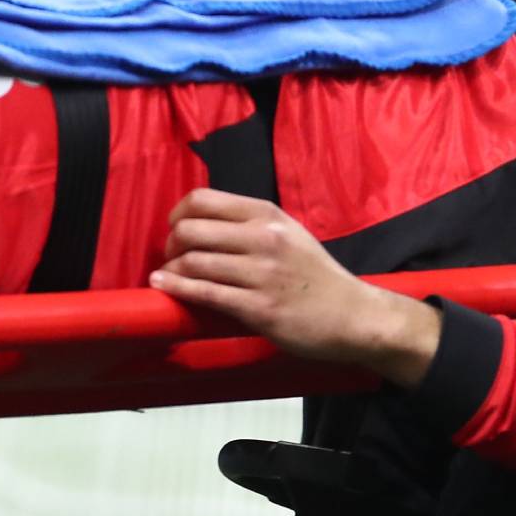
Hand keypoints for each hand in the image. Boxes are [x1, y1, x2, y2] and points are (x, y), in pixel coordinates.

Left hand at [150, 189, 441, 386]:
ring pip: (194, 262)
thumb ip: (251, 224)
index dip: (178, 214)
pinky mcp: (259, 308)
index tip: (175, 230)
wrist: (351, 315)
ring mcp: (261, 273)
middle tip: (171, 258)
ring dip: (171, 270)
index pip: (203, 199)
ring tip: (165, 277)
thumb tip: (202, 225)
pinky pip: (206, 293)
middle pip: (191, 229)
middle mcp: (264, 238)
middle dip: (171, 245)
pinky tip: (164, 288)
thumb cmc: (316, 275)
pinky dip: (178, 289)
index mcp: (268, 215)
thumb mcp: (289, 233)